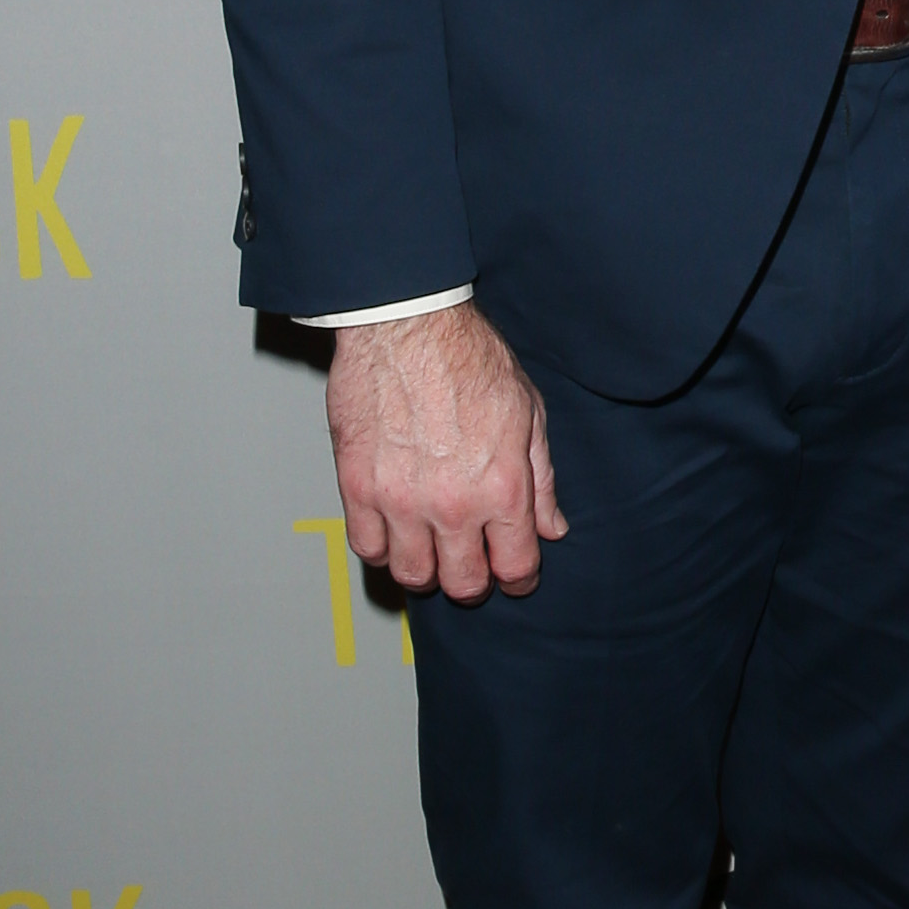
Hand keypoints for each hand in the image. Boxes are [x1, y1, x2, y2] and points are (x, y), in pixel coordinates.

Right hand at [326, 304, 567, 603]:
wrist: (407, 324)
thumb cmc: (469, 358)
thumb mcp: (528, 413)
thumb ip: (541, 480)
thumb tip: (551, 526)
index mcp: (502, 487)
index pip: (515, 566)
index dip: (519, 578)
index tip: (515, 574)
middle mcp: (452, 505)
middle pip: (462, 584)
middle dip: (474, 581)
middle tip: (473, 562)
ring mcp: (400, 501)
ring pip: (412, 575)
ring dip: (427, 570)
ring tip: (433, 549)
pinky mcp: (357, 488)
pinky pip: (367, 548)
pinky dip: (383, 550)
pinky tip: (396, 533)